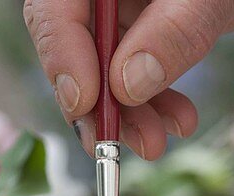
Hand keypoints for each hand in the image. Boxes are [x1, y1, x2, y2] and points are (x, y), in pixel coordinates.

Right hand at [23, 0, 233, 158]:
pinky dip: (152, 102)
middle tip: (110, 144)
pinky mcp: (138, 27)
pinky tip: (178, 120)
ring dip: (126, 113)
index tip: (84, 104)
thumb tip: (128, 85)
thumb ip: (173, 31)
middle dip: (94, 101)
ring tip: (155, 143)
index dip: (62, 58)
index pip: (55, 9)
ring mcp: (115, 7)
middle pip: (71, 45)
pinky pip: (131, 72)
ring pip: (99, 67)